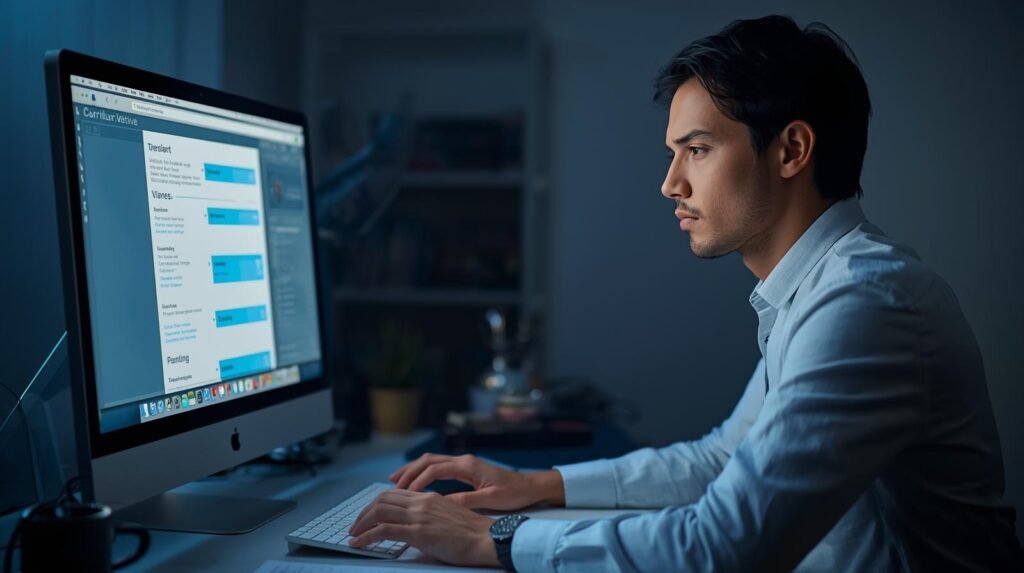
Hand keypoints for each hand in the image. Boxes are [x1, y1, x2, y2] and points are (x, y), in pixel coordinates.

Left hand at [349, 488, 497, 566]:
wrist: (486, 539)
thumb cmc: (472, 533)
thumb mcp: (448, 517)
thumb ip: (429, 516)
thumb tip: (414, 526)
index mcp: (429, 497)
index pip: (394, 494)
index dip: (376, 503)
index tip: (368, 515)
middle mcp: (422, 502)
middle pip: (382, 499)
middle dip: (364, 512)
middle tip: (355, 525)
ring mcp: (419, 516)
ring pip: (379, 511)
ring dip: (361, 523)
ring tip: (353, 534)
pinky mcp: (418, 532)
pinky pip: (384, 530)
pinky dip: (366, 536)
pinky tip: (358, 543)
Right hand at [390, 453, 564, 510]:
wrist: (531, 486)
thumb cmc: (514, 492)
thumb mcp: (491, 499)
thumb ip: (465, 500)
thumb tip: (440, 503)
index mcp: (468, 466)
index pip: (434, 469)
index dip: (416, 481)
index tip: (405, 494)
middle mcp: (463, 460)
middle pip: (428, 461)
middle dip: (408, 472)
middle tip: (391, 485)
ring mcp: (464, 463)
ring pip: (432, 462)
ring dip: (413, 470)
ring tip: (396, 481)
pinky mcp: (466, 469)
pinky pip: (439, 467)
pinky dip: (424, 473)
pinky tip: (416, 482)